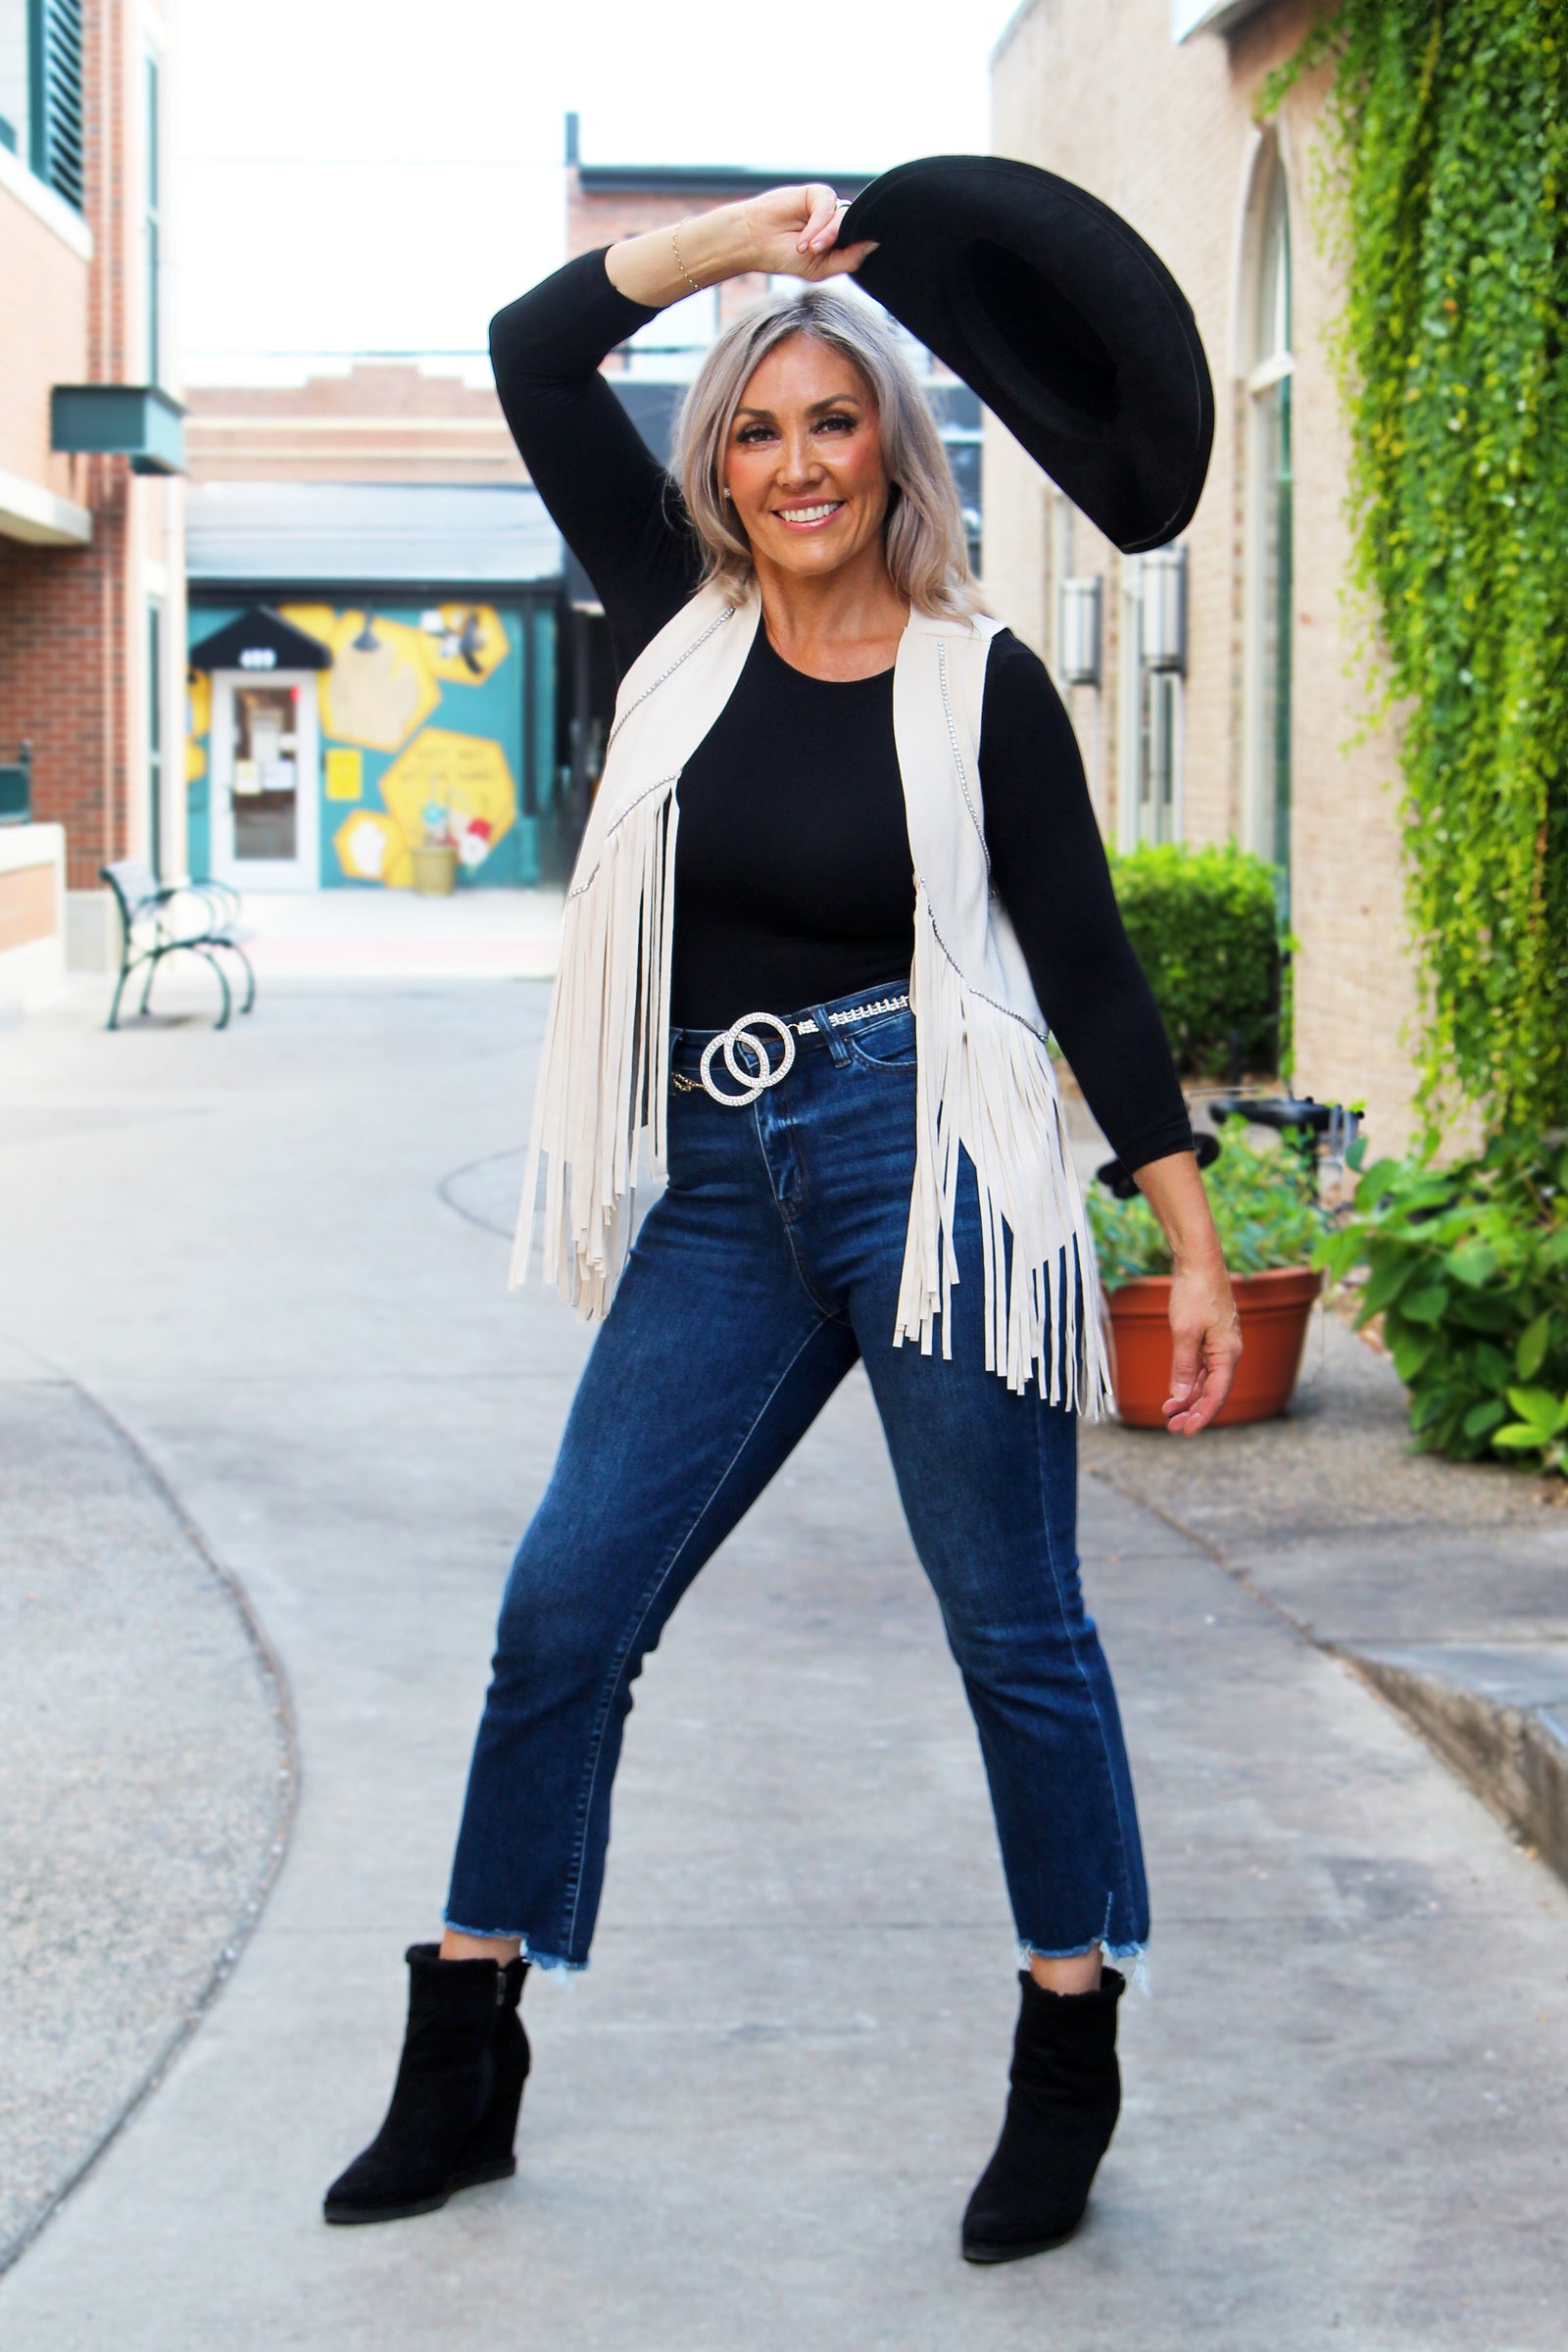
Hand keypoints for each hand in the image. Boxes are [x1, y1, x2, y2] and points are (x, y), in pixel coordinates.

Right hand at [739, 183, 877, 282]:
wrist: (755, 243)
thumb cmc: (785, 257)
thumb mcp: (821, 268)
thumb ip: (850, 259)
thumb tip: (875, 244)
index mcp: (842, 241)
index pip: (863, 241)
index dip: (860, 247)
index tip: (848, 255)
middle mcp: (838, 223)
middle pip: (853, 229)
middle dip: (835, 242)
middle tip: (814, 252)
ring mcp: (829, 208)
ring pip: (842, 218)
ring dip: (825, 235)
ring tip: (806, 248)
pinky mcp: (817, 194)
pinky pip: (828, 206)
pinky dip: (817, 224)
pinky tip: (802, 239)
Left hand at [1162, 1257, 1242, 1435]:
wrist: (1199, 1260)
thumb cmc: (1195, 1292)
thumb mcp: (1185, 1332)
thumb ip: (1183, 1365)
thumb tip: (1179, 1396)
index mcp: (1229, 1353)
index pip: (1217, 1395)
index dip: (1202, 1416)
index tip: (1185, 1432)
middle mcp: (1228, 1351)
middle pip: (1212, 1391)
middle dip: (1193, 1411)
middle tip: (1171, 1427)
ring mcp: (1220, 1344)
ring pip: (1205, 1380)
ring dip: (1188, 1397)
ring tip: (1169, 1412)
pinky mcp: (1210, 1336)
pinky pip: (1201, 1366)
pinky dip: (1188, 1379)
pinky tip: (1175, 1390)